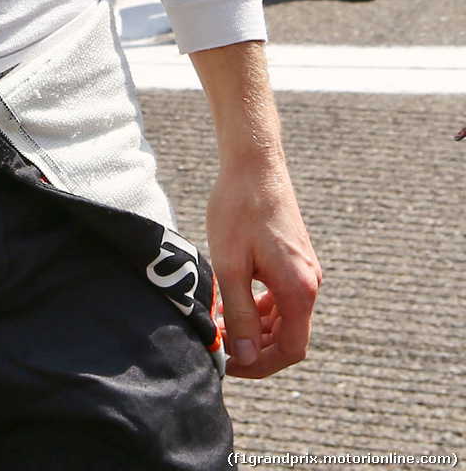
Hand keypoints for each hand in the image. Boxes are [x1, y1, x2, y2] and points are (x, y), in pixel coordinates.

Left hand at [207, 157, 320, 377]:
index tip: (228, 362)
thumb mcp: (230, 265)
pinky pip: (281, 297)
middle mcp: (309, 282)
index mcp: (299, 289)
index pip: (291, 350)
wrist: (254, 163)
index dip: (260, 365)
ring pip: (284, 318)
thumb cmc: (239, 208)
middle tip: (219, 345)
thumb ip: (240, 315)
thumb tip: (247, 357)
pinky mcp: (294, 258)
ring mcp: (304, 270)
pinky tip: (232, 302)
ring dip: (255, 328)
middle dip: (255, 348)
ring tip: (221, 324)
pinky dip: (259, 307)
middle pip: (289, 337)